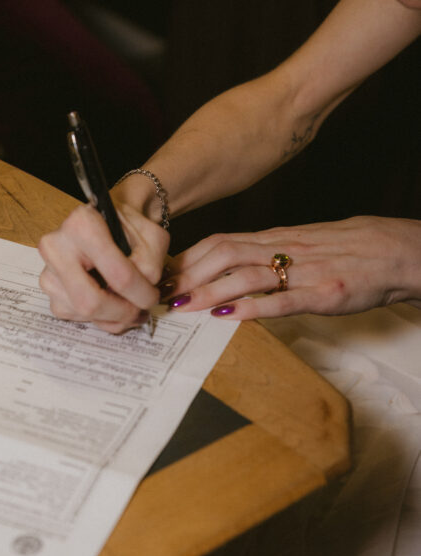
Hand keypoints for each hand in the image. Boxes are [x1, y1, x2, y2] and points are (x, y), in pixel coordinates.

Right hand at [38, 203, 169, 332]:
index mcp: (82, 225)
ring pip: (82, 313)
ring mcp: (48, 270)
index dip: (141, 294)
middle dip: (121, 313)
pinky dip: (98, 316)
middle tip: (140, 312)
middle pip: (90, 301)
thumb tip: (141, 297)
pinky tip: (110, 302)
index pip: (118, 275)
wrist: (107, 224)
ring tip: (129, 306)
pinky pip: (75, 316)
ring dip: (112, 317)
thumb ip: (150, 266)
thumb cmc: (128, 229)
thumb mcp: (152, 238)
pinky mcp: (49, 289)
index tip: (153, 298)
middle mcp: (56, 247)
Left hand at [161, 216, 420, 319]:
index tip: (161, 275)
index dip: (186, 257)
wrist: (396, 251)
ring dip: (210, 290)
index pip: (220, 242)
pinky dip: (255, 307)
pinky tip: (231, 317)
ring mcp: (303, 271)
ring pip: (247, 274)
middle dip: (187, 274)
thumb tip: (227, 268)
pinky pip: (284, 299)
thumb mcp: (300, 244)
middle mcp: (283, 249)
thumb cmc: (347, 250)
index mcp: (275, 238)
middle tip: (160, 295)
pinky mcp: (324, 293)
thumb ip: (265, 255)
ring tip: (183, 307)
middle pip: (224, 254)